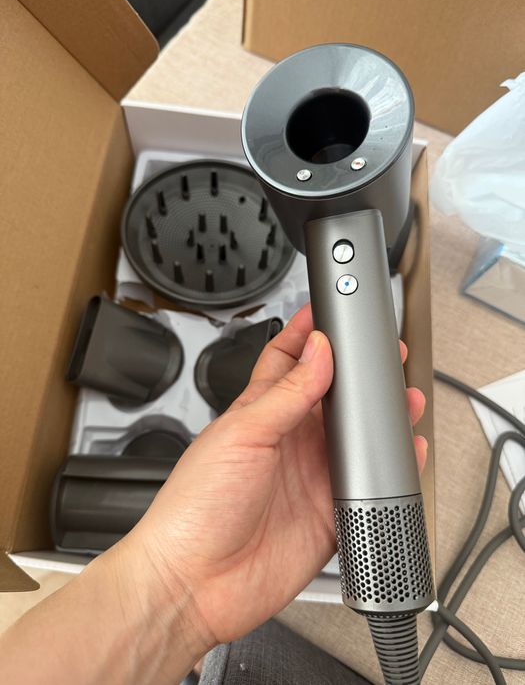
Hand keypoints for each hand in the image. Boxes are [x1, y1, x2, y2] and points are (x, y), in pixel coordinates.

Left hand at [124, 303, 426, 650]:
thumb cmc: (195, 507)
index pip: (287, 360)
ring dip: (380, 417)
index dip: (308, 334)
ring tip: (403, 395)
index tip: (331, 311)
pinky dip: (390, 468)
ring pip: (355, 437)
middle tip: (383, 352)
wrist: (194, 582)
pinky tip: (404, 453)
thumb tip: (318, 353)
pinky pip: (368, 485)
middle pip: (330, 396)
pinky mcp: (328, 513)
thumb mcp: (242, 436)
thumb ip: (285, 394)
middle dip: (357, 372)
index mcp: (260, 414)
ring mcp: (310, 476)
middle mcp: (288, 441)